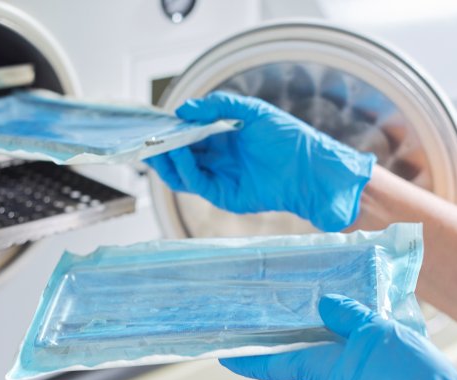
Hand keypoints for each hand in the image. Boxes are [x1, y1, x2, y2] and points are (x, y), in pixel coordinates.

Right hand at [146, 92, 374, 231]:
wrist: (312, 169)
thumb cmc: (289, 138)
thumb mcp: (252, 111)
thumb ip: (218, 107)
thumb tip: (183, 109)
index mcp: (224, 138)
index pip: (189, 134)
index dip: (170, 129)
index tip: (152, 121)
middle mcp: (219, 159)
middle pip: (180, 155)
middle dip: (160, 145)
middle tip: (144, 135)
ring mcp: (220, 178)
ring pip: (181, 172)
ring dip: (165, 158)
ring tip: (155, 144)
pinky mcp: (224, 195)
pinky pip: (195, 182)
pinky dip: (182, 167)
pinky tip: (176, 151)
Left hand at [221, 294, 456, 379]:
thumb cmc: (413, 378)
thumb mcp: (378, 331)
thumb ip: (347, 316)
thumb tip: (324, 306)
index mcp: (324, 372)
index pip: (274, 364)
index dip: (247, 358)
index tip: (225, 353)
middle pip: (303, 359)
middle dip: (296, 337)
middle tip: (290, 311)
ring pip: (331, 363)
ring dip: (330, 341)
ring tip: (339, 310)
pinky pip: (353, 372)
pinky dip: (352, 352)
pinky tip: (368, 333)